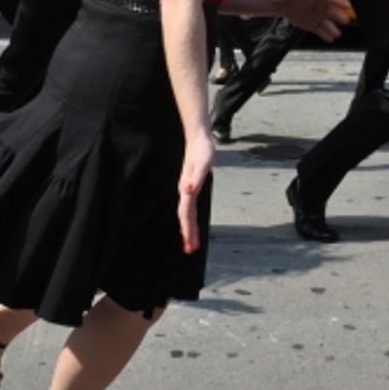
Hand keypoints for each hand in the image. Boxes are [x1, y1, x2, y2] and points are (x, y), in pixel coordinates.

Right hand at [176, 133, 214, 254]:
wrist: (199, 138)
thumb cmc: (202, 150)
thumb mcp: (203, 162)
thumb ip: (196, 177)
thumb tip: (188, 190)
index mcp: (187, 189)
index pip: (186, 214)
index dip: (188, 230)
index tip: (189, 245)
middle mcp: (186, 191)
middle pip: (185, 216)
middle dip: (187, 233)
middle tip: (189, 250)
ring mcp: (188, 188)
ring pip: (186, 212)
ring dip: (188, 227)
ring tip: (189, 242)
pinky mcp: (191, 185)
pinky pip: (189, 206)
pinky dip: (189, 217)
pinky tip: (189, 221)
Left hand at [281, 0, 352, 41]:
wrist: (285, 5)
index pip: (333, 2)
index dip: (340, 4)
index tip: (348, 7)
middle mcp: (323, 10)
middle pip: (333, 15)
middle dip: (339, 18)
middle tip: (346, 21)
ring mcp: (318, 18)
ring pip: (327, 25)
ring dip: (332, 29)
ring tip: (337, 34)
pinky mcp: (312, 26)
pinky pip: (320, 31)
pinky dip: (325, 35)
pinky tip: (330, 39)